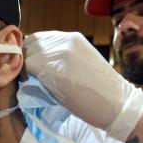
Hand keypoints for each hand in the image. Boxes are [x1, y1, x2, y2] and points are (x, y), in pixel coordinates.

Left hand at [23, 31, 142, 140]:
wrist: (118, 104)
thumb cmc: (101, 92)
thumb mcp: (81, 64)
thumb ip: (60, 59)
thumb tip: (36, 65)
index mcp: (73, 38)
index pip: (40, 38)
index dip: (32, 52)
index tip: (32, 67)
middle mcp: (66, 40)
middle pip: (31, 43)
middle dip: (26, 58)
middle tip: (28, 75)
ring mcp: (59, 52)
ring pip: (28, 54)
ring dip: (25, 67)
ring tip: (30, 81)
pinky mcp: (53, 68)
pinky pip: (29, 66)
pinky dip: (25, 75)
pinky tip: (32, 84)